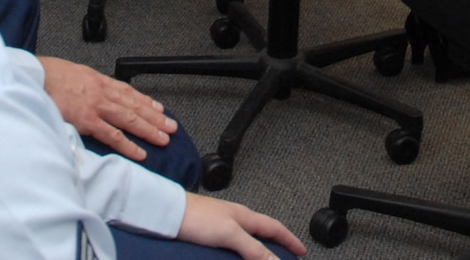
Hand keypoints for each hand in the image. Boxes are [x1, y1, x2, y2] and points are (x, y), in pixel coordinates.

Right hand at [40, 57, 175, 160]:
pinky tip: (140, 152)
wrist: (35, 76)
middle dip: (155, 118)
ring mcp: (97, 107)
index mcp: (99, 81)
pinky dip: (128, 145)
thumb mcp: (74, 73)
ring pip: (130, 120)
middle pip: (135, 107)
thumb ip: (86, 84)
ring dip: (149, 130)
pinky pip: (112, 135)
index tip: (158, 109)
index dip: (145, 101)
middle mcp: (102, 92)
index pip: (128, 92)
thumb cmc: (49, 75)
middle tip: (171, 127)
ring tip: (163, 139)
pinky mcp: (87, 121)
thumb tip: (91, 93)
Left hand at [177, 193, 305, 259]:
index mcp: (245, 216)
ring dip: (257, 250)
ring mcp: (221, 225)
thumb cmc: (196, 217)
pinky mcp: (208, 233)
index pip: (275, 228)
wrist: (166, 213)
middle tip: (286, 258)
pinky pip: (231, 245)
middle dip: (276, 245)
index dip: (290, 240)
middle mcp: (235, 219)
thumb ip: (253, 248)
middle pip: (262, 233)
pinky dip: (239, 253)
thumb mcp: (230, 234)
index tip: (302, 251)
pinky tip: (234, 258)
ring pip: (246, 240)